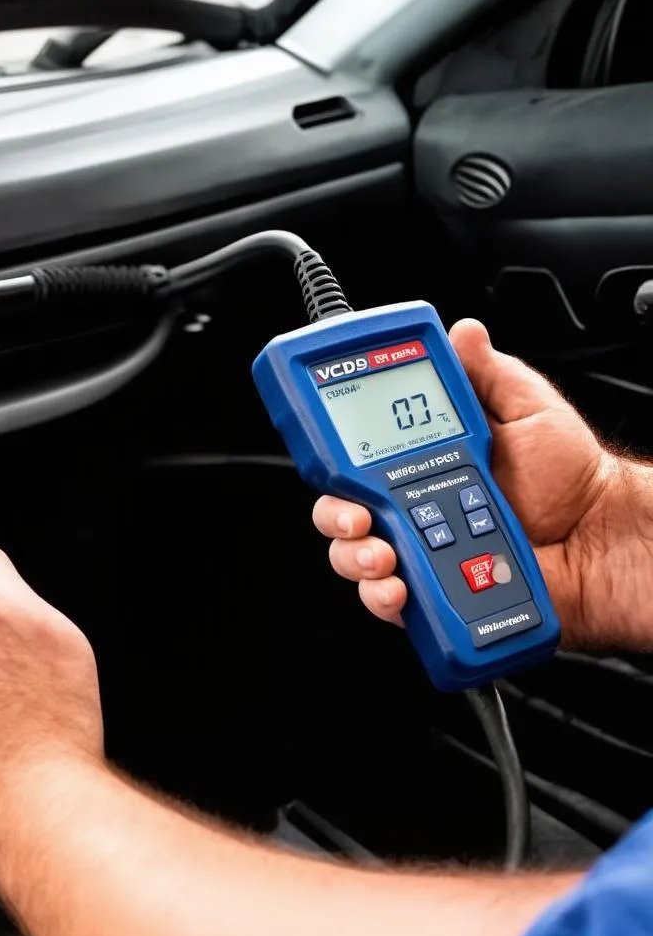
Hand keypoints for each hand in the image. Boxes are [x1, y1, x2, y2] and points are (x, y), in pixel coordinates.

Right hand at [314, 319, 649, 650]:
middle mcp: (411, 509)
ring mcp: (419, 553)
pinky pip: (388, 603)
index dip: (336, 458)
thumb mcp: (529, 409)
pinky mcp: (432, 595)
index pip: (358, 460)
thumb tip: (462, 333)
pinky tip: (399, 587)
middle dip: (334, 516)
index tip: (335, 454)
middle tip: (357, 516)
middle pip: (340, 514)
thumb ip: (488, 374)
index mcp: (421, 463)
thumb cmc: (572, 477)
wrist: (601, 538)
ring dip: (354, 558)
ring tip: (383, 555)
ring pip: (354, 560)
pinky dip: (382, 598)